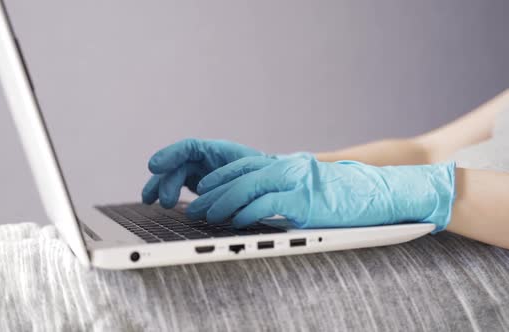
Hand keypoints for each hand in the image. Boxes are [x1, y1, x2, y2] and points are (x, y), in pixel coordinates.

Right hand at [142, 139, 264, 208]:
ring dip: (159, 187)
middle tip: (164, 202)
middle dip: (166, 181)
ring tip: (150, 201)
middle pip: (178, 164)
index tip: (154, 166)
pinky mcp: (197, 182)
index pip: (190, 147)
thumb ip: (239, 185)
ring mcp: (200, 170)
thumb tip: (222, 200)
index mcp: (219, 151)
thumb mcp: (255, 179)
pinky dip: (165, 192)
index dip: (170, 154)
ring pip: (173, 174)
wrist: (272, 182)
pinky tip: (155, 203)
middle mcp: (206, 158)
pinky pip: (176, 184)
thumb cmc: (265, 178)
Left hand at [186, 155, 455, 231]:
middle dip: (214, 191)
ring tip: (206, 215)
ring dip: (223, 201)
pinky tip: (236, 220)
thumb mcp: (312, 186)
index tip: (202, 189)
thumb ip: (288, 188)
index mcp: (289, 163)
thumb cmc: (349, 195)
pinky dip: (248, 211)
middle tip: (196, 206)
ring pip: (249, 185)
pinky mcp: (307, 199)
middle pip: (241, 173)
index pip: (245, 165)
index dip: (220, 176)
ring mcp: (298, 181)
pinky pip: (269, 203)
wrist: (384, 191)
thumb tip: (262, 201)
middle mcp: (290, 166)